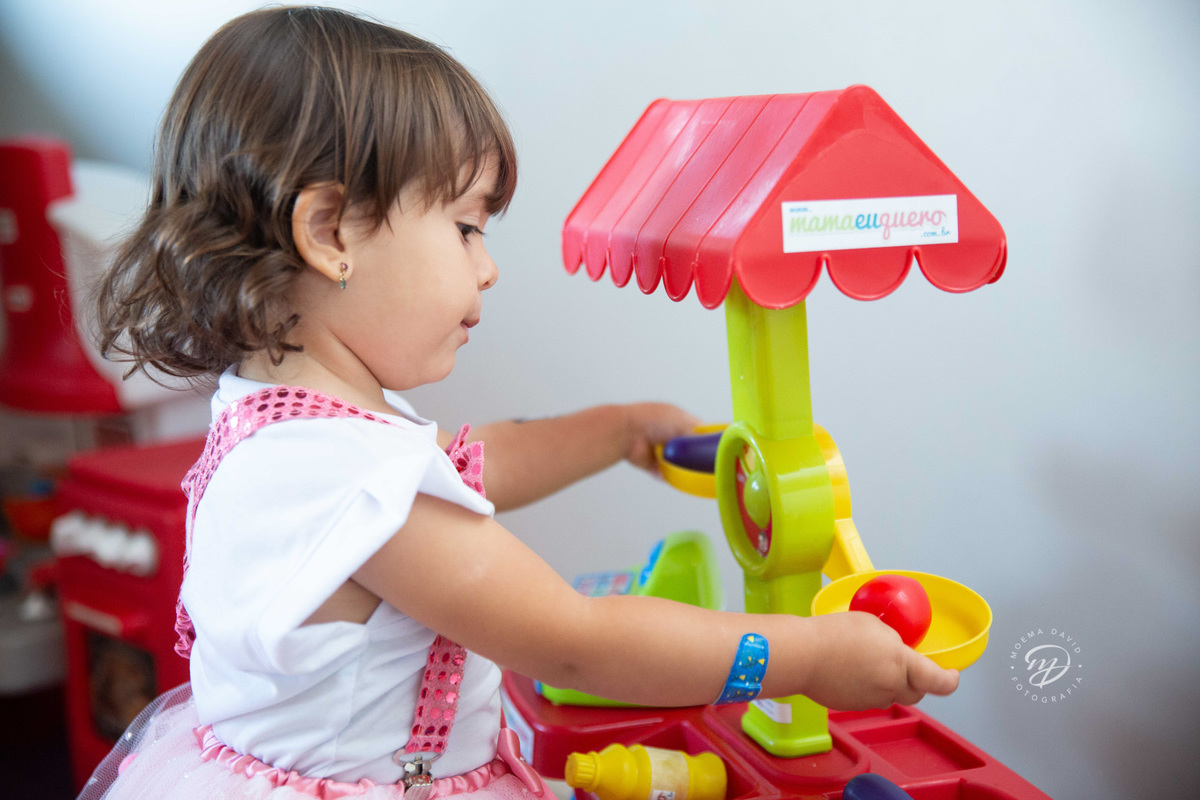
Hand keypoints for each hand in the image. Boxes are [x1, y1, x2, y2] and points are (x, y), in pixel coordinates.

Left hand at [621, 403, 702, 473]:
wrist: (627, 432)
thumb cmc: (652, 420)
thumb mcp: (682, 422)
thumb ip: (697, 434)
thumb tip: (705, 445)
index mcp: (677, 418)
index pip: (698, 430)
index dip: (706, 439)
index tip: (713, 449)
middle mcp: (669, 433)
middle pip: (688, 449)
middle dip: (693, 456)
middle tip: (701, 463)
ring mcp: (659, 449)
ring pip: (677, 463)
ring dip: (680, 466)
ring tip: (684, 468)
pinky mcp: (650, 463)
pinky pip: (664, 473)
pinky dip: (666, 474)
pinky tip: (668, 472)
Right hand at [799, 611, 959, 710]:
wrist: (803, 655)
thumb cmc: (833, 634)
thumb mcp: (872, 624)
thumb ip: (892, 641)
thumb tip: (894, 650)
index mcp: (900, 663)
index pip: (937, 681)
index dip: (949, 680)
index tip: (952, 675)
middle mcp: (890, 686)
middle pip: (916, 692)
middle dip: (916, 682)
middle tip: (908, 667)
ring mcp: (870, 700)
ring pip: (890, 695)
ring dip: (887, 683)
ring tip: (866, 661)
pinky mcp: (852, 706)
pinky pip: (868, 698)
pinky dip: (865, 687)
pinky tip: (848, 670)